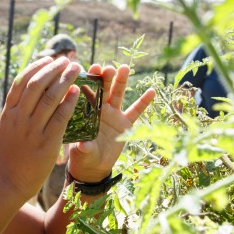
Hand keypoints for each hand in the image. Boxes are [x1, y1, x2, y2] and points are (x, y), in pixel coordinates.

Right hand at [0, 56, 81, 199]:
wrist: (6, 184)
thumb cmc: (8, 158)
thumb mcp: (6, 130)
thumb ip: (16, 113)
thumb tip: (28, 94)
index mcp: (8, 113)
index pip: (21, 82)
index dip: (37, 67)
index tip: (50, 59)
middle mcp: (18, 118)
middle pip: (37, 84)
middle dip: (54, 69)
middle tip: (68, 61)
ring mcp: (31, 130)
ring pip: (50, 97)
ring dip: (65, 80)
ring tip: (77, 69)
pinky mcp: (46, 143)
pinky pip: (60, 117)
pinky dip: (70, 102)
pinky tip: (79, 92)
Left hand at [67, 64, 155, 181]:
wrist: (93, 166)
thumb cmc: (82, 156)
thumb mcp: (81, 153)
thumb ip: (83, 147)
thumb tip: (84, 145)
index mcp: (86, 113)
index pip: (87, 94)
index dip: (89, 82)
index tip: (91, 70)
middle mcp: (99, 110)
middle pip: (103, 90)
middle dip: (105, 78)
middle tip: (108, 67)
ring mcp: (113, 115)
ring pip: (118, 95)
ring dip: (121, 81)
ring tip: (124, 67)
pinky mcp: (125, 124)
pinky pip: (136, 111)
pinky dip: (144, 102)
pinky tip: (152, 91)